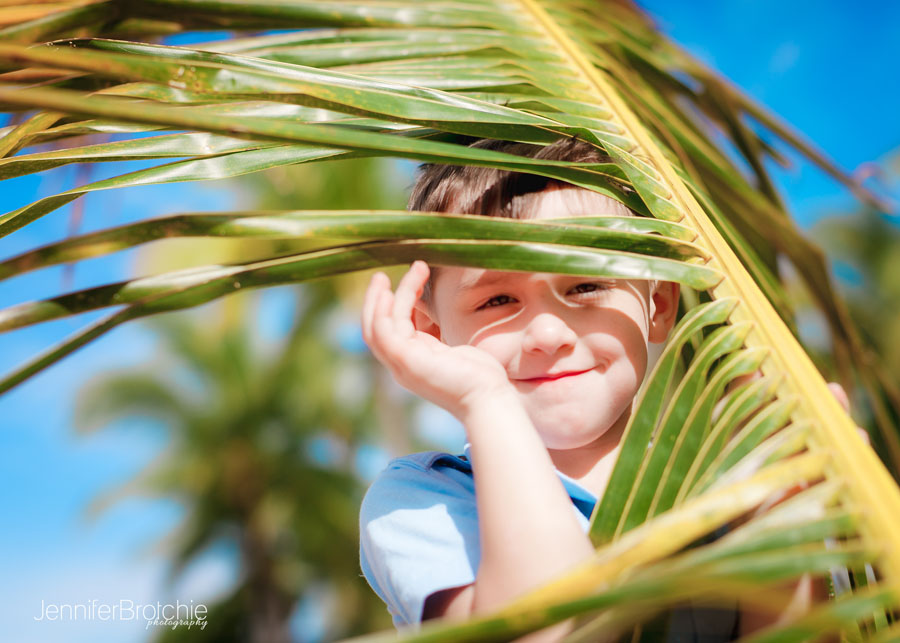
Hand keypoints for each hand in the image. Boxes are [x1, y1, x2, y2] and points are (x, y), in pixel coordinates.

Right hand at [361, 261, 514, 419]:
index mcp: (410, 363)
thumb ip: (437, 338)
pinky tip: (396, 290)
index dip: (389, 306)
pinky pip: (384, 330)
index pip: (387, 332)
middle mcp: (400, 365)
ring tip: (409, 270)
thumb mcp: (453, 352)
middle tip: (381, 275)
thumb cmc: (480, 378)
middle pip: (373, 328)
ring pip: (378, 324)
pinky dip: (385, 307)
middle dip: (375, 300)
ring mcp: (400, 365)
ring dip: (384, 296)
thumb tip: (433, 319)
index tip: (402, 282)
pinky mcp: (406, 361)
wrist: (488, 399)